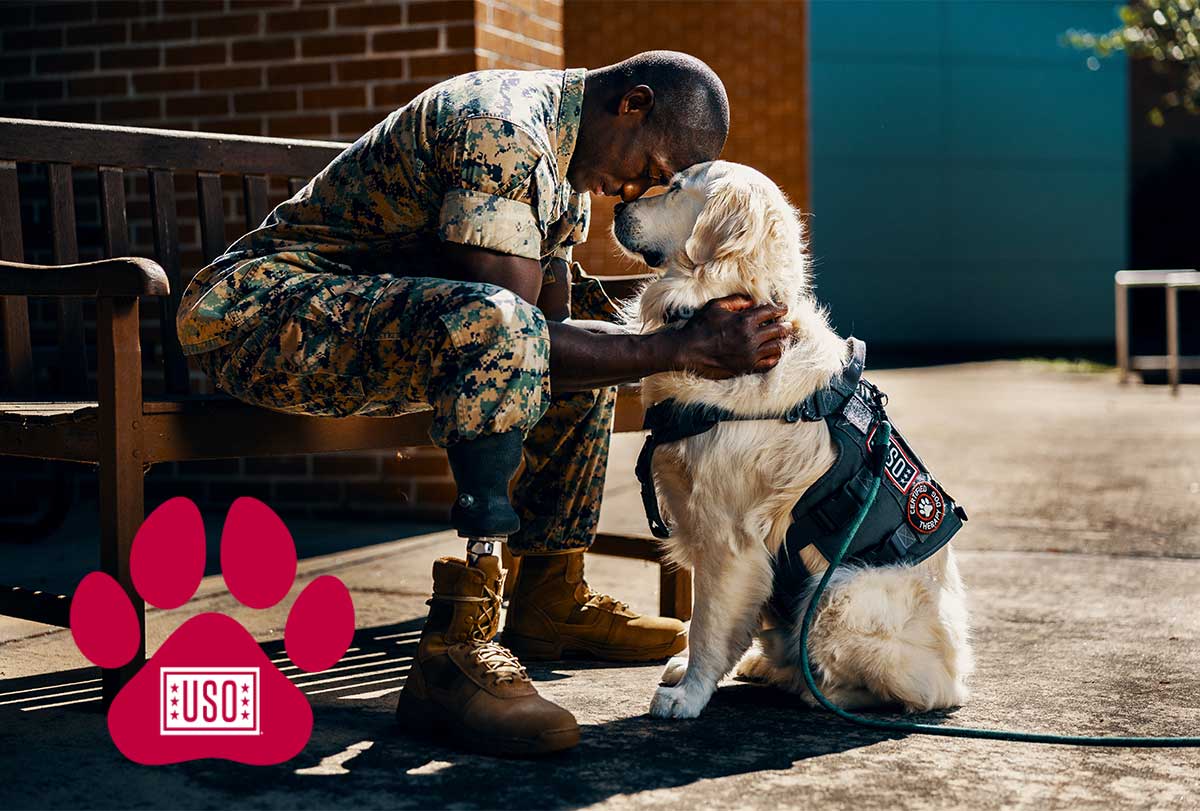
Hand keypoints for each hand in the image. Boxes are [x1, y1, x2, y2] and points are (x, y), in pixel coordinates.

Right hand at [670, 295, 791, 378]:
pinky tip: (775, 353)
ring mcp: (750, 354)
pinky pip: (769, 363)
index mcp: (745, 320)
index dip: (780, 309)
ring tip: (783, 338)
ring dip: (782, 341)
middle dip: (785, 325)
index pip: (771, 312)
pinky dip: (775, 357)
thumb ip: (736, 301)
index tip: (784, 308)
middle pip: (778, 330)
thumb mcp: (715, 306)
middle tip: (787, 324)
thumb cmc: (699, 327)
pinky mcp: (746, 367)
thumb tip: (752, 301)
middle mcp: (751, 338)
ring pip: (777, 347)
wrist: (688, 351)